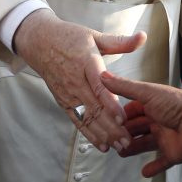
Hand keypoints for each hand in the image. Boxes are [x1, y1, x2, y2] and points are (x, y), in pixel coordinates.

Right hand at [13, 9, 145, 152]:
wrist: (40, 42)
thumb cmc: (68, 38)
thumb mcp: (94, 35)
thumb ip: (120, 42)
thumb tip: (142, 37)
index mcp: (86, 62)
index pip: (99, 86)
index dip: (111, 103)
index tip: (123, 118)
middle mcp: (76, 80)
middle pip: (95, 107)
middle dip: (112, 127)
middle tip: (127, 140)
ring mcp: (68, 93)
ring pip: (87, 117)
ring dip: (103, 134)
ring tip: (119, 146)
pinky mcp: (63, 101)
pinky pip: (77, 121)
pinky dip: (90, 134)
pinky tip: (103, 145)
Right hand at [101, 72, 181, 177]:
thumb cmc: (178, 105)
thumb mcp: (146, 92)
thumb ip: (125, 87)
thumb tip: (105, 76)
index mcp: (153, 104)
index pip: (132, 110)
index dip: (120, 115)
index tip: (108, 119)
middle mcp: (159, 120)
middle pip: (137, 128)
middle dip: (124, 133)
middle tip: (111, 137)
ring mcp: (166, 137)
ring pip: (145, 144)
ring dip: (133, 148)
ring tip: (120, 151)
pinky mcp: (173, 153)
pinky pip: (162, 162)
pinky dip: (154, 167)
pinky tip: (145, 171)